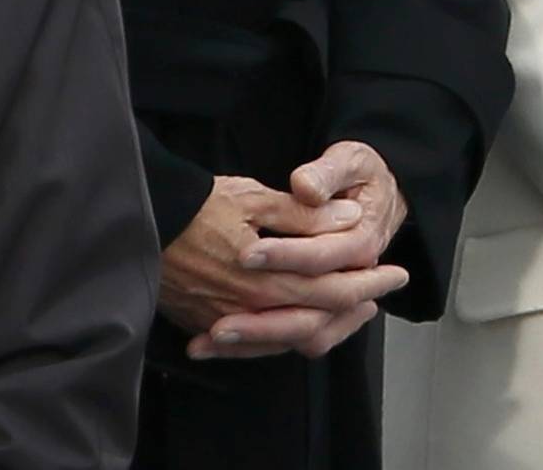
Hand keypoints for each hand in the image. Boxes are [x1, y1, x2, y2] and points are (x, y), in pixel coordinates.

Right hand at [159, 175, 408, 362]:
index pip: (331, 287)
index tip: (396, 272)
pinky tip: (303, 325)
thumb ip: (303, 214)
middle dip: (357, 304)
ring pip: (290, 338)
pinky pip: (258, 345)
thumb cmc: (201, 205)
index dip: (368, 281)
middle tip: (384, 291)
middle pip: (317, 316)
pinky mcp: (210, 325)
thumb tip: (348, 217)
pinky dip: (289, 336)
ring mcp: (230, 322)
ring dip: (329, 323)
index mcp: (267, 275)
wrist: (146, 221)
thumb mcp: (256, 197)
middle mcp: (252, 308)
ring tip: (355, 309)